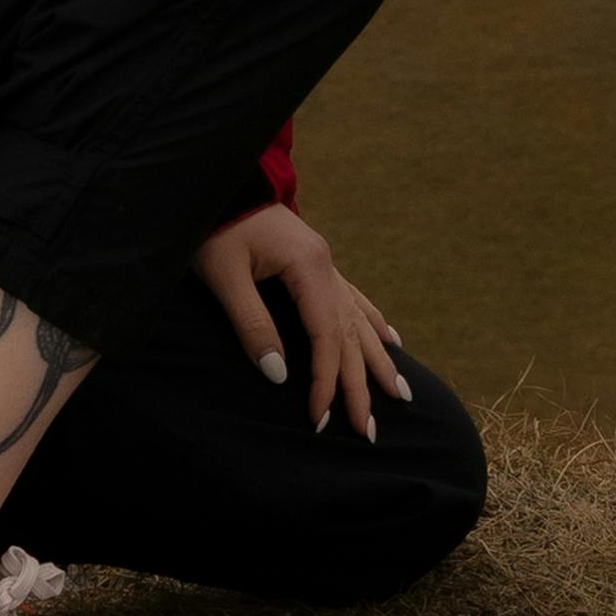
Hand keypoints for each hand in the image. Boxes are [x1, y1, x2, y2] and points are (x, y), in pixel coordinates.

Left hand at [197, 201, 409, 438]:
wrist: (219, 184)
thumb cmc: (215, 229)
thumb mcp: (223, 276)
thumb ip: (251, 323)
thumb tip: (278, 374)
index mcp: (309, 267)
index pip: (326, 337)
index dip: (325, 381)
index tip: (319, 418)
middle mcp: (326, 267)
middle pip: (350, 335)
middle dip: (360, 385)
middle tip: (369, 431)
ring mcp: (325, 264)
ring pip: (358, 321)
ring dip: (378, 360)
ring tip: (400, 394)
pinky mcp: (316, 263)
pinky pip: (354, 300)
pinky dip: (373, 323)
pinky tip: (391, 339)